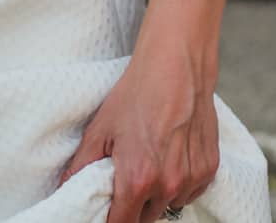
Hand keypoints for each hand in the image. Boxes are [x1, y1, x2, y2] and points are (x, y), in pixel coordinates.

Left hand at [59, 45, 219, 222]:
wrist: (176, 66)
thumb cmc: (136, 94)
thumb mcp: (100, 128)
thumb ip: (80, 166)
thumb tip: (66, 189)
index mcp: (138, 179)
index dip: (111, 221)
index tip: (106, 212)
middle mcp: (168, 185)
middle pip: (146, 218)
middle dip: (133, 207)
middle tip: (125, 182)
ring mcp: (192, 178)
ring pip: (169, 205)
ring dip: (158, 196)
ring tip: (149, 164)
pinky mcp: (209, 168)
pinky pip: (190, 192)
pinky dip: (179, 184)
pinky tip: (170, 159)